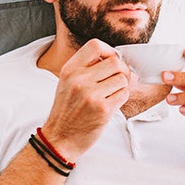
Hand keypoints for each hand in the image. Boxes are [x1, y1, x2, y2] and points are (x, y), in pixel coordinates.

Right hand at [40, 39, 131, 159]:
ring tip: (112, 94)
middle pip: (115, 62)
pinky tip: (112, 103)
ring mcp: (91, 95)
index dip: (109, 51)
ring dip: (123, 86)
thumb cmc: (67, 110)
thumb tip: (118, 59)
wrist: (60, 138)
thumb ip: (87, 68)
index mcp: (69, 70)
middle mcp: (79, 80)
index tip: (112, 61)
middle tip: (119, 79)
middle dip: (122, 70)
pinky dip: (122, 97)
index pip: (95, 45)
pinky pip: (124, 94)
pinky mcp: (103, 109)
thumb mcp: (68, 83)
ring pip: (123, 78)